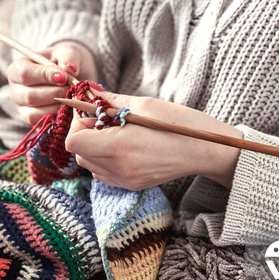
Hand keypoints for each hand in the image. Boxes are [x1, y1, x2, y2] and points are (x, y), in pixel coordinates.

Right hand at [8, 41, 97, 124]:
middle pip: (30, 97)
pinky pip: (43, 125)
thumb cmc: (64, 60)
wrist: (70, 75)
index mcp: (17, 69)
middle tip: (73, 89)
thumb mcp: (67, 52)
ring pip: (35, 114)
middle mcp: (16, 90)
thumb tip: (69, 68)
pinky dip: (58, 119)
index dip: (44, 76)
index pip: (24, 74)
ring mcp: (22, 108)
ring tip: (72, 98)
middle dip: (55, 94)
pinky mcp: (33, 122)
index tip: (64, 77)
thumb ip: (68, 57)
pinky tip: (70, 109)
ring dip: (58, 107)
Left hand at [64, 92, 242, 189]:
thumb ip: (109, 101)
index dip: (78, 125)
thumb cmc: (178, 123)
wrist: (205, 149)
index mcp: (118, 146)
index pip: (74, 141)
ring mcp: (125, 180)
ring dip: (95, 148)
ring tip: (119, 134)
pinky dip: (106, 160)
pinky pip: (104, 173)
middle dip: (86, 135)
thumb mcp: (142, 104)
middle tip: (108, 121)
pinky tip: (125, 148)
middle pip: (79, 154)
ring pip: (90, 165)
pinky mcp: (132, 185)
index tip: (94, 114)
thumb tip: (87, 94)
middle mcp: (118, 168)